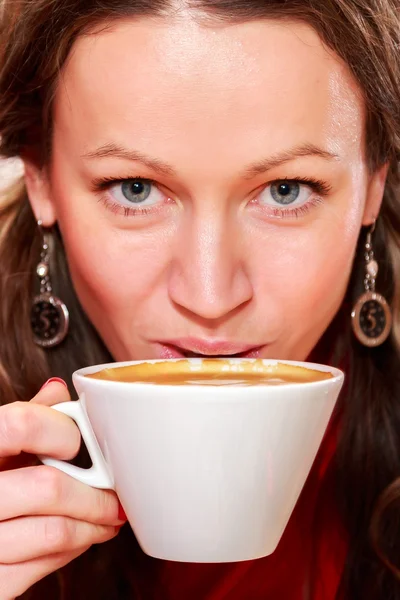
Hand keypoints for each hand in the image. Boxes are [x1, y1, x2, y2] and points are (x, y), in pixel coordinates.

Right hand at [0, 380, 125, 599]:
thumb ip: (22, 419)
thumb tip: (57, 391)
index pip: (20, 426)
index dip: (60, 431)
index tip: (80, 442)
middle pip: (48, 486)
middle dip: (94, 493)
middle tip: (115, 494)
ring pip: (54, 531)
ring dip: (93, 524)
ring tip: (106, 517)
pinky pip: (43, 565)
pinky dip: (72, 549)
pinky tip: (78, 537)